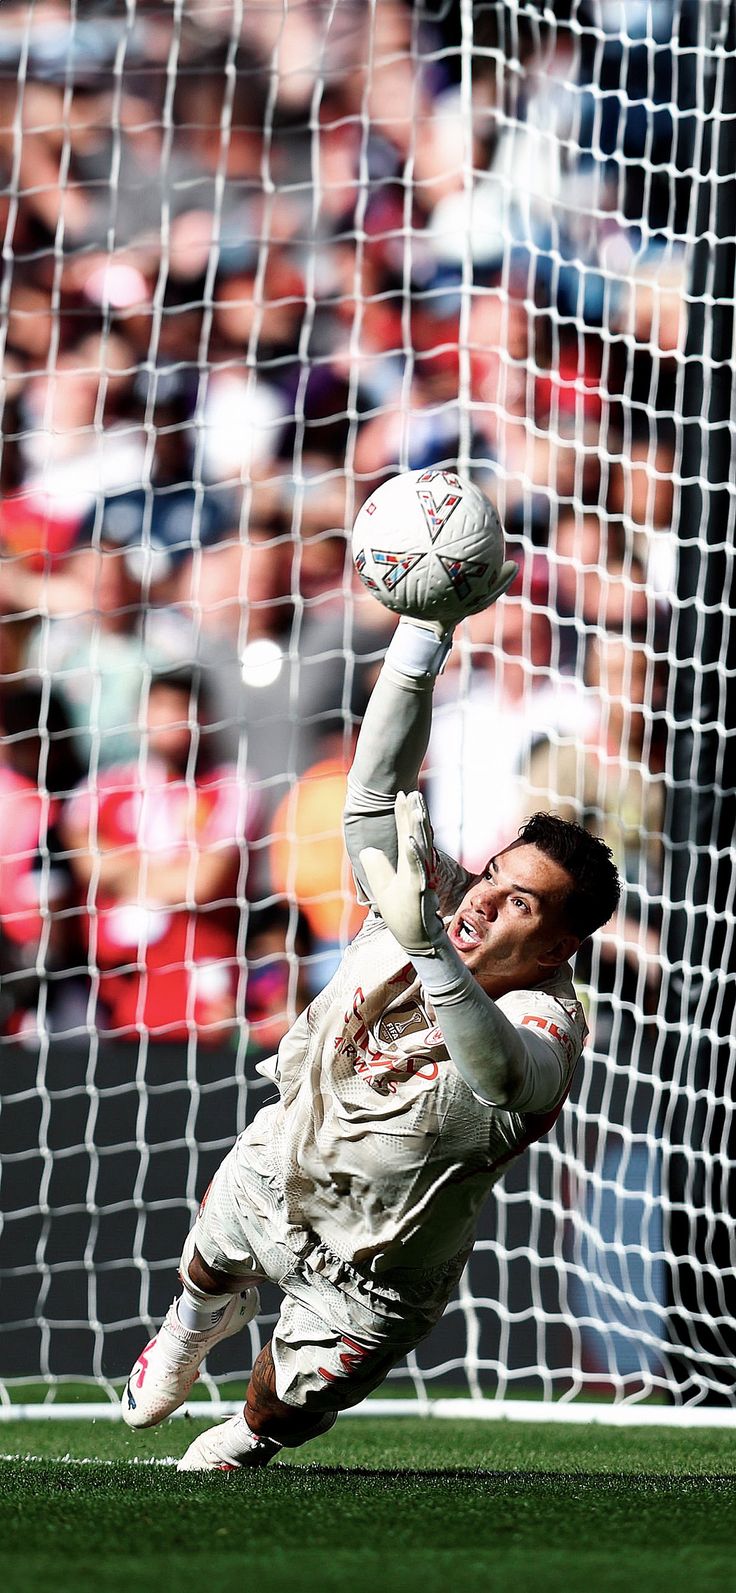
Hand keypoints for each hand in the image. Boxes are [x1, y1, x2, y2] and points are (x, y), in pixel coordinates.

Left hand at [359, 789, 443, 956]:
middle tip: (411, 791)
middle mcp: (417, 866)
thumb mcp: (383, 887)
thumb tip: (367, 850)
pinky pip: (415, 868)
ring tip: (415, 808)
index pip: (406, 832)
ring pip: (418, 847)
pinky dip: (413, 854)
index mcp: (408, 863)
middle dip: (412, 813)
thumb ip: (377, 867)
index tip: (402, 793)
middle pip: (415, 834)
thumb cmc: (403, 913)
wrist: (418, 939)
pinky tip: (409, 840)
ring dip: (416, 827)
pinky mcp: (417, 888)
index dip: (404, 814)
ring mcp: (418, 876)